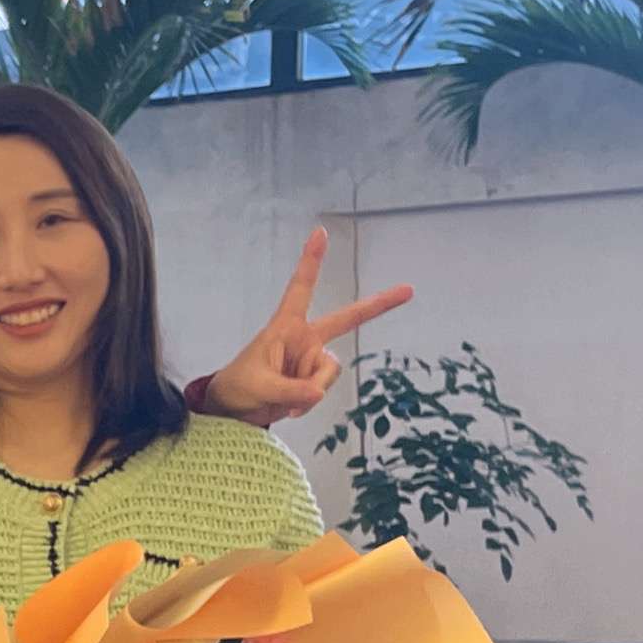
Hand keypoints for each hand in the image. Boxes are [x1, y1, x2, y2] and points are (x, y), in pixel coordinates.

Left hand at [202, 225, 410, 426]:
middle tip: (408, 290)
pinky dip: (309, 402)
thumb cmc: (239, 387)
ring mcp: (312, 358)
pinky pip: (324, 388)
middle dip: (378, 305)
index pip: (301, 287)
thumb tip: (319, 391)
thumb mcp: (260, 387)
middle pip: (347, 319)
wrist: (235, 410)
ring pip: (329, 372)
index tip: (320, 231)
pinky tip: (291, 406)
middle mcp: (304, 338)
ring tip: (284, 398)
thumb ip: (290, 389)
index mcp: (285, 326)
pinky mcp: (315, 378)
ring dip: (309, 390)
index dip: (311, 260)